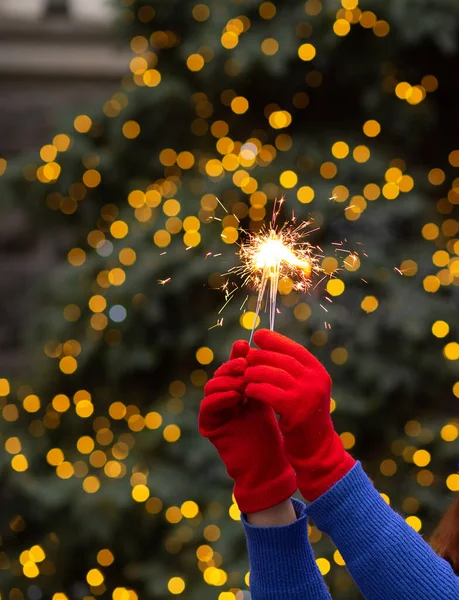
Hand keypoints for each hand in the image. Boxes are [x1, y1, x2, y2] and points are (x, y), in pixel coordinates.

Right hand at [198, 340, 295, 512]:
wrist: (268, 462)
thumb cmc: (272, 430)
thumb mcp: (268, 397)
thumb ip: (263, 376)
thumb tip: (267, 347)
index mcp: (237, 388)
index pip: (233, 365)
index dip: (238, 355)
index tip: (246, 347)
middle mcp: (223, 397)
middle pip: (220, 373)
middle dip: (233, 367)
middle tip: (245, 366)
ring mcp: (214, 411)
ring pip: (211, 386)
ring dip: (227, 381)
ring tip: (244, 383)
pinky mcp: (208, 425)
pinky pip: (207, 406)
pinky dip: (219, 398)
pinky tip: (236, 396)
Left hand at [245, 329, 355, 501]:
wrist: (315, 447)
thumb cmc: (304, 414)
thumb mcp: (305, 388)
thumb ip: (293, 369)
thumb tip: (269, 345)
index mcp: (318, 372)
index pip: (294, 349)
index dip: (275, 340)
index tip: (259, 335)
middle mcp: (315, 380)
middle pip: (280, 359)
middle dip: (260, 357)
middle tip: (246, 358)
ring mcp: (306, 394)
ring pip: (271, 374)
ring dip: (254, 373)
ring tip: (244, 375)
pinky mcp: (294, 410)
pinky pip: (267, 392)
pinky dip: (254, 389)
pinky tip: (248, 390)